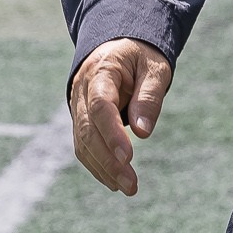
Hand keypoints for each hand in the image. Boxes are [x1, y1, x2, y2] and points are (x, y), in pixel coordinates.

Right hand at [68, 37, 173, 195]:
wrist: (118, 45)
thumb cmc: (140, 56)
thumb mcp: (154, 67)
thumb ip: (149, 97)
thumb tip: (143, 133)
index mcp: (101, 70)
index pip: (100, 105)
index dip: (112, 133)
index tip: (129, 157)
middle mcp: (82, 89)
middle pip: (88, 129)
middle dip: (108, 160)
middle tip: (131, 184)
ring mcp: (77, 105)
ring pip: (82, 141)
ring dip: (102, 168)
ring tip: (128, 188)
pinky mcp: (80, 119)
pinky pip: (83, 145)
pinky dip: (96, 165)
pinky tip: (114, 181)